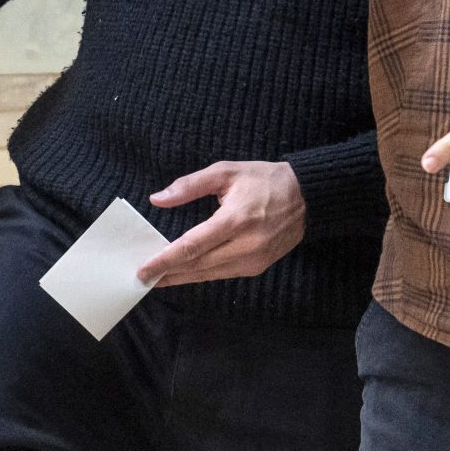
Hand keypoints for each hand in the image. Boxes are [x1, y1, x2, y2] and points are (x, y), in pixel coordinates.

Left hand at [136, 160, 307, 287]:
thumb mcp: (226, 171)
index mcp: (235, 219)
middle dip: (168, 273)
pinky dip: (202, 274)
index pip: (192, 246)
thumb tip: (157, 199)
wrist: (307, 198)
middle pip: (198, 266)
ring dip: (182, 278)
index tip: (143, 270)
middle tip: (142, 278)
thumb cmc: (264, 180)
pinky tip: (185, 273)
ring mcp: (254, 260)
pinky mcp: (258, 267)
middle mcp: (245, 245)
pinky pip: (223, 274)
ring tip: (158, 279)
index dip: (165, 260)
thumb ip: (190, 185)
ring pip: (209, 274)